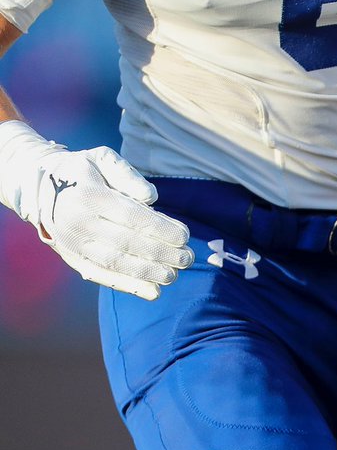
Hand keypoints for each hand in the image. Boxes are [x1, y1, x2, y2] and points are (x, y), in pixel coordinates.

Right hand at [9, 140, 193, 299]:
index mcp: (88, 196)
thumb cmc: (80, 171)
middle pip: (126, 243)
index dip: (160, 229)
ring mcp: (73, 244)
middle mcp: (78, 223)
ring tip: (174, 275)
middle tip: (188, 258)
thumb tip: (151, 198)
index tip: (184, 236)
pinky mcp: (72, 258)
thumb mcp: (101, 158)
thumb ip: (127, 174)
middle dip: (161, 253)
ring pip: (115, 263)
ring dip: (149, 273)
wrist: (35, 186)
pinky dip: (128, 286)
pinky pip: (101, 276)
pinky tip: (154, 292)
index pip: (131, 217)